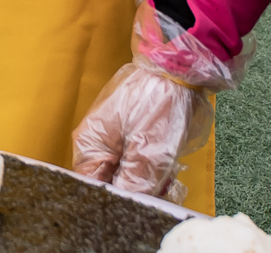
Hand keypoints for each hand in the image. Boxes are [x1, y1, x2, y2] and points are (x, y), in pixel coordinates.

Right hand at [71, 0, 239, 200]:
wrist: (180, 65)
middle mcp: (98, 141)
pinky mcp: (134, 131)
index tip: (139, 205)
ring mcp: (116, 135)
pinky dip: (154, 168)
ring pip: (127, 173)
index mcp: (90, 144)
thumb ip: (135, 184)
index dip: (114, 199)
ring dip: (149, 182)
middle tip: (161, 192)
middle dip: (135, 191)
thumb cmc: (160, 102)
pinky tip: (171, 169)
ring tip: (170, 179)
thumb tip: (128, 203)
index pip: (92, 186)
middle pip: (111, 181)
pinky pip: (139, 160)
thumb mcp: (150, 151)